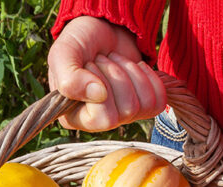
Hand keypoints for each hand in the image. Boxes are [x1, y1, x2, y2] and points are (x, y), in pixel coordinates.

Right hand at [47, 16, 165, 131]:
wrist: (102, 28)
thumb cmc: (79, 42)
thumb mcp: (64, 54)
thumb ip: (70, 78)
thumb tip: (99, 95)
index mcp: (74, 117)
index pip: (101, 118)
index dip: (101, 86)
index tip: (89, 65)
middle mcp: (98, 122)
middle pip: (126, 109)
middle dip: (117, 75)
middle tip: (103, 59)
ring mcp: (122, 116)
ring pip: (143, 104)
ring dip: (131, 73)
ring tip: (115, 61)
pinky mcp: (142, 105)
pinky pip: (158, 101)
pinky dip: (149, 77)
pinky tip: (134, 67)